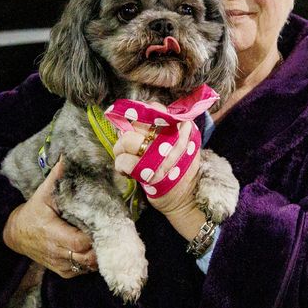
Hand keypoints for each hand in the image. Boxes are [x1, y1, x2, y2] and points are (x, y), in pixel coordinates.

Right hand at [2, 157, 96, 277]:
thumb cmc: (33, 212)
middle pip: (88, 256)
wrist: (16, 235)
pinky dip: (93, 261)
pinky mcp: (64, 272)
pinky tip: (97, 247)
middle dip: (102, 246)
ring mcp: (61, 266)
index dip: (95, 234)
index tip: (105, 222)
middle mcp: (56, 253)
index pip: (81, 241)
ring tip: (107, 238)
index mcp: (51, 233)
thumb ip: (58, 177)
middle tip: (113, 230)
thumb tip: (68, 155)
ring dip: (100, 254)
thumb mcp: (43, 193)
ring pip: (89, 266)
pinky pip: (85, 271)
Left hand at [113, 117, 206, 241]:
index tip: (138, 127)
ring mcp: (161, 156)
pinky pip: (123, 161)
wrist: (187, 197)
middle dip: (127, 134)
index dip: (141, 117)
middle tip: (128, 146)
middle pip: (137, 124)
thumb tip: (135, 117)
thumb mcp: (185, 142)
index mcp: (181, 129)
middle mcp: (172, 139)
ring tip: (126, 158)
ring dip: (120, 150)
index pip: (155, 110)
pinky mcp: (149, 173)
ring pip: (126, 140)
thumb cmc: (181, 168)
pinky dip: (121, 166)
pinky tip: (128, 172)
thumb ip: (167, 127)